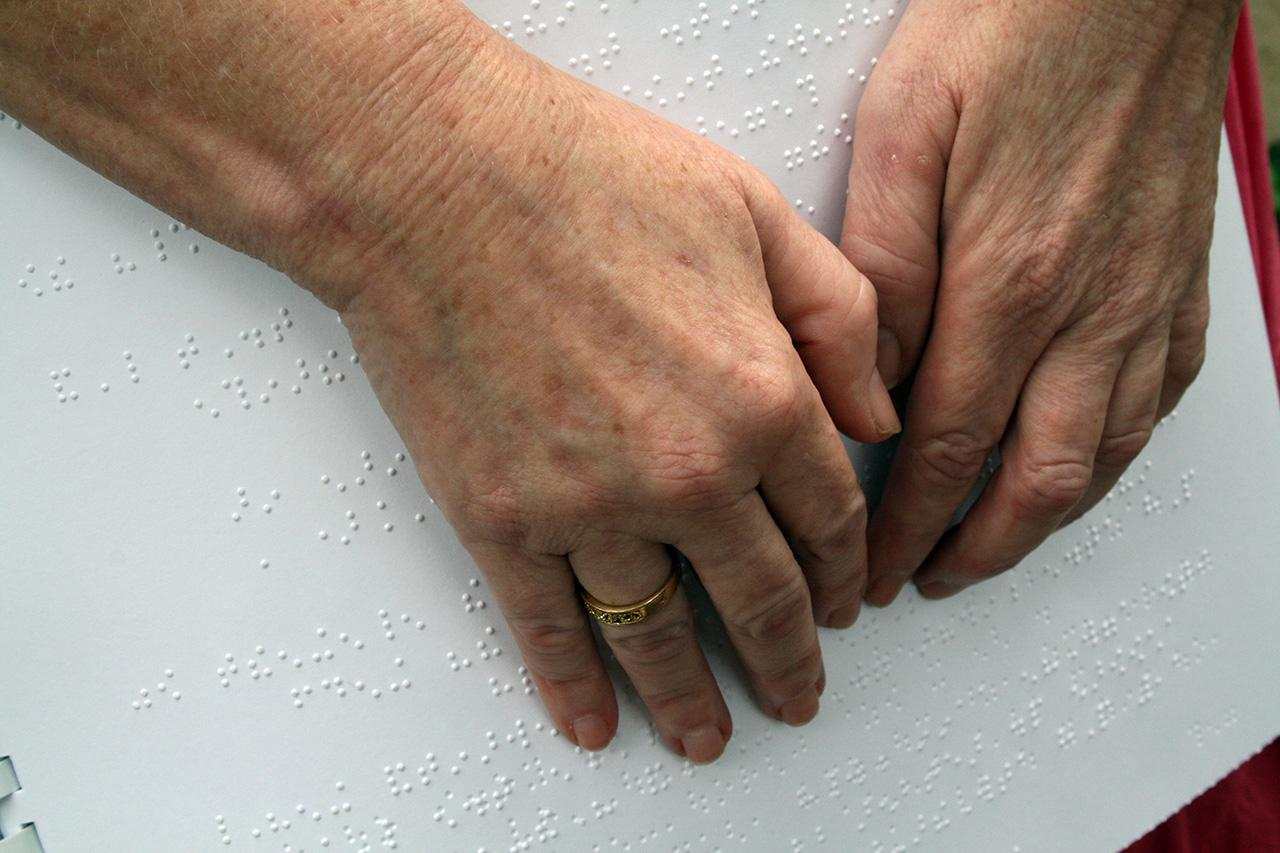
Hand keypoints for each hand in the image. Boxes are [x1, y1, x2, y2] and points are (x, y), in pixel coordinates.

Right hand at [303, 28, 899, 760]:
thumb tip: (876, 415)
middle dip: (790, 659)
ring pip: (659, 634)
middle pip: (760, 600)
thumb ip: (843, 319)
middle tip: (799, 699)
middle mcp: (687, 475)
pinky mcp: (500, 520)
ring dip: (690, 699)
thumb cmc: (590, 173)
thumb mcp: (757, 214)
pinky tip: (592, 724)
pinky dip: (572, 687)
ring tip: (709, 738)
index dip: (843, 572)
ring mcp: (589, 508)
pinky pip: (549, 629)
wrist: (433, 177)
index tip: (844, 603)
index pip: (828, 520)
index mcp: (765, 399)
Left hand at [840, 0, 1238, 603]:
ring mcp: (1147, 298)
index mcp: (1008, 282)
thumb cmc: (1009, 26)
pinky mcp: (1181, 274)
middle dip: (972, 550)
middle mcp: (1090, 309)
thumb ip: (885, 266)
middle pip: (1034, 480)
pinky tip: (1084, 465)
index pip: (947, 447)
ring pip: (1104, 455)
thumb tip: (868, 371)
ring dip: (1043, 521)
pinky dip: (1115, 455)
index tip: (872, 571)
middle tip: (920, 582)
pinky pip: (1162, 397)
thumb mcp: (905, 131)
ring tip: (992, 549)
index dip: (906, 525)